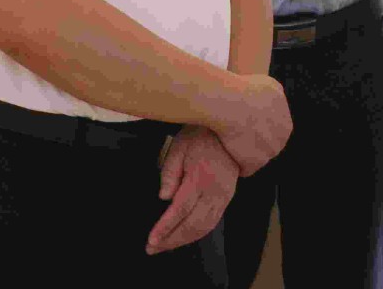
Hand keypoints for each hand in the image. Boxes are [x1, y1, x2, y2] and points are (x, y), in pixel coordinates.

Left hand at [147, 126, 240, 254]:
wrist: (230, 132)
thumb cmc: (199, 137)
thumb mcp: (178, 147)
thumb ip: (169, 172)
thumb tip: (163, 198)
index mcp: (201, 177)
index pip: (181, 208)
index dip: (166, 226)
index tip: (152, 240)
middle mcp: (215, 192)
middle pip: (193, 224)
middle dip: (172, 240)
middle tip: (152, 249)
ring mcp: (224, 198)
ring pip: (204, 228)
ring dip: (183, 241)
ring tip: (164, 247)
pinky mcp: (227, 200)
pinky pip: (212, 223)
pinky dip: (196, 235)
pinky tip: (182, 238)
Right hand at [210, 74, 291, 176]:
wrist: (231, 102)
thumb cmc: (246, 89)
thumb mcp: (270, 85)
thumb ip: (276, 98)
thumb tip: (270, 105)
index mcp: (286, 124)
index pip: (274, 132)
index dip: (258, 128)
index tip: (244, 124)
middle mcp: (281, 140)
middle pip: (267, 146)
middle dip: (254, 143)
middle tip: (235, 136)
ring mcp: (269, 153)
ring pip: (256, 158)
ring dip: (245, 155)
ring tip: (229, 146)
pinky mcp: (254, 164)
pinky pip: (246, 169)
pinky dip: (238, 164)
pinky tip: (228, 155)